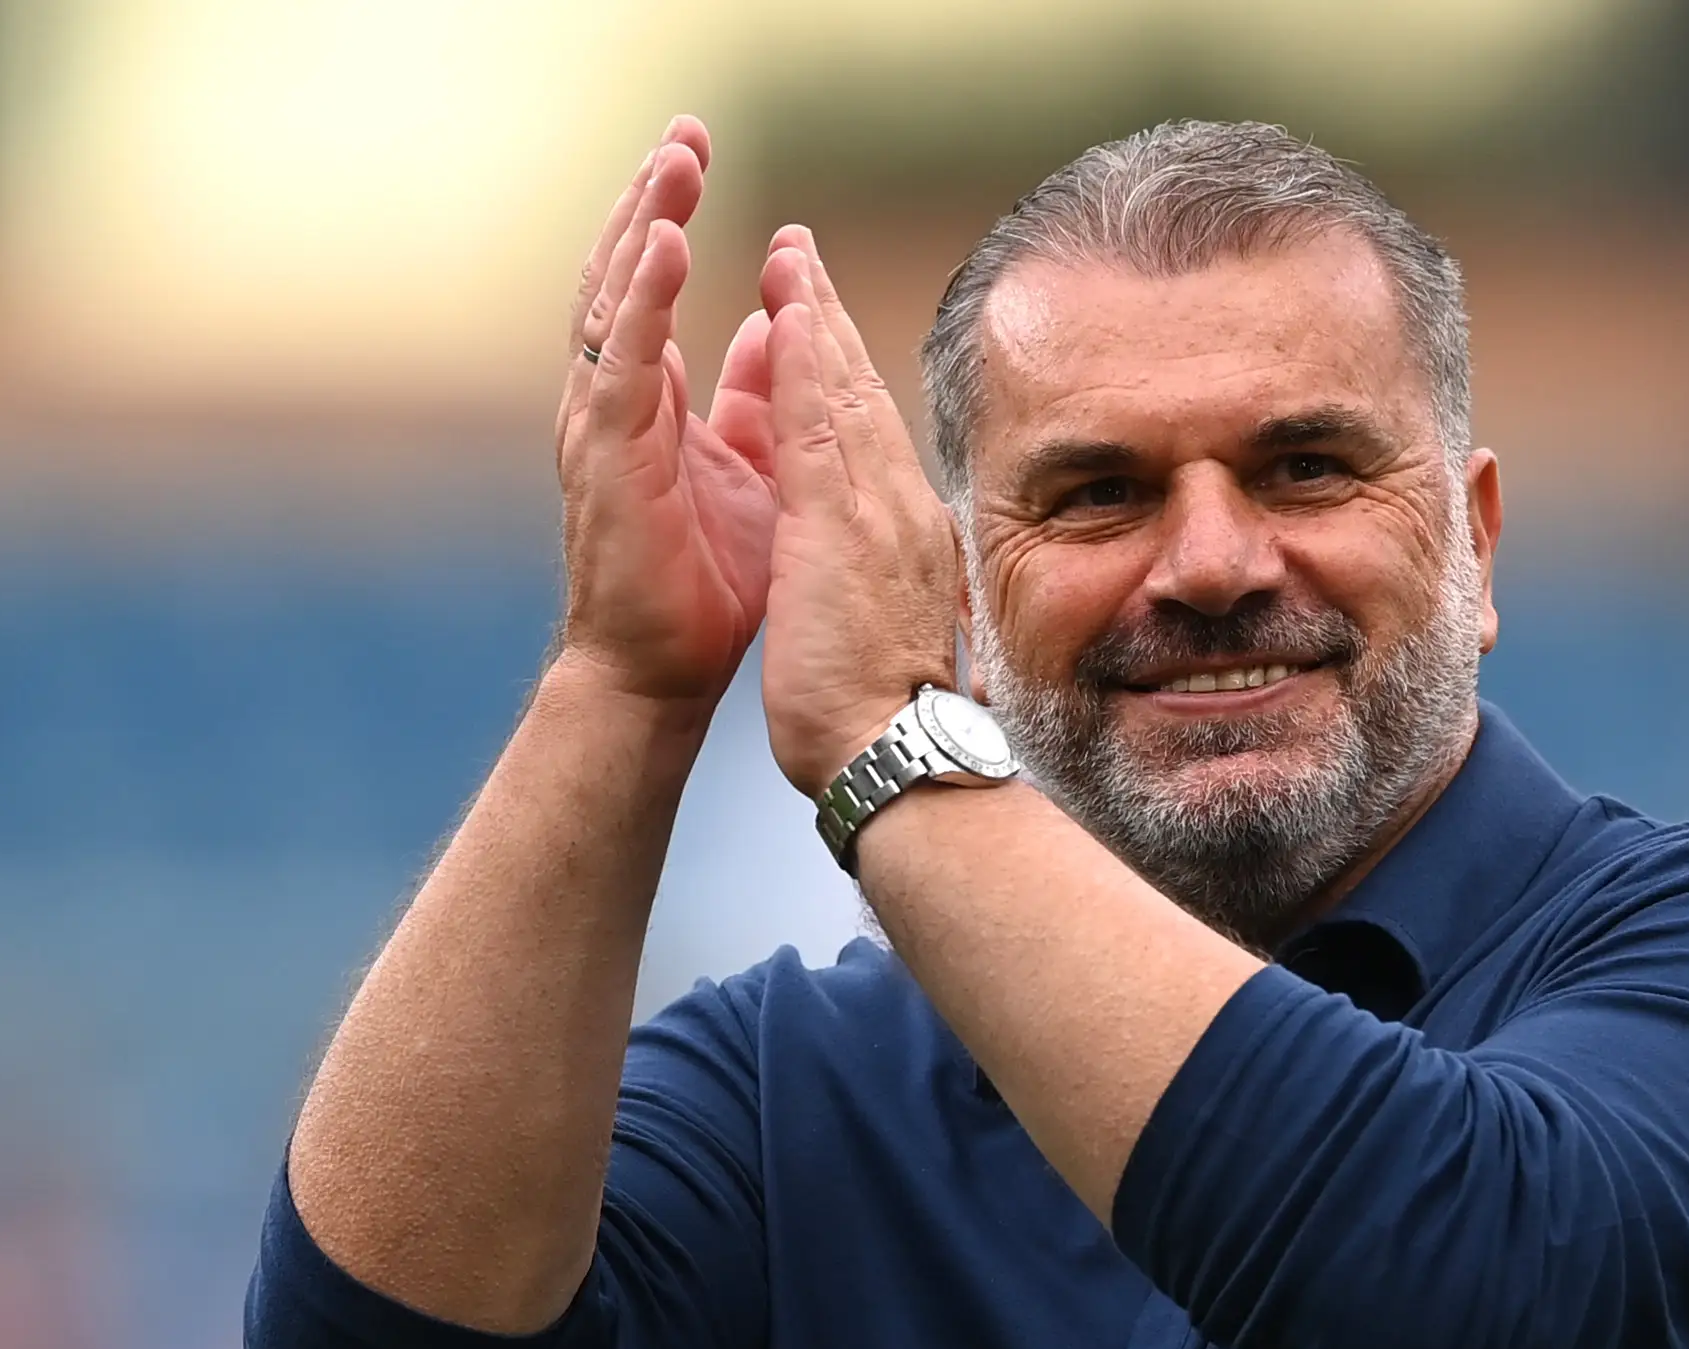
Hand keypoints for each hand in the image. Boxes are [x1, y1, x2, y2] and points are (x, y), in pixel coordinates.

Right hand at [554, 117, 777, 706]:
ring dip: (642, 227)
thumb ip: (758, 399)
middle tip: (683, 131)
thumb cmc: (708, 584)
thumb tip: (777, 328)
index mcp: (646, 403)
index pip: (648, 288)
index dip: (665, 216)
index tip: (693, 150)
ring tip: (673, 164)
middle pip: (624, 278)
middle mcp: (613, 405)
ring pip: (614, 305)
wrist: (666, 672)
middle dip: (650, 199)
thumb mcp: (752, 470)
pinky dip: (642, 300)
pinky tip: (663, 246)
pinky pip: (623, 363)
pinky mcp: (609, 462)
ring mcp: (602, 431)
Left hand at [757, 231, 963, 795]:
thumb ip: (876, 578)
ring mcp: (875, 508)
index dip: (843, 373)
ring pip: (843, 390)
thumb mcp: (881, 626)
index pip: (868, 436)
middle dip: (829, 321)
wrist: (895, 754)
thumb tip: (872, 565)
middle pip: (861, 394)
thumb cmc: (884, 715)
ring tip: (790, 255)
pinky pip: (818, 421)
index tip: (820, 324)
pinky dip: (802, 361)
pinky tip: (785, 313)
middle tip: (802, 254)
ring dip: (814, 316)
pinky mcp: (839, 522)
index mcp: (903, 534)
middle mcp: (899, 507)